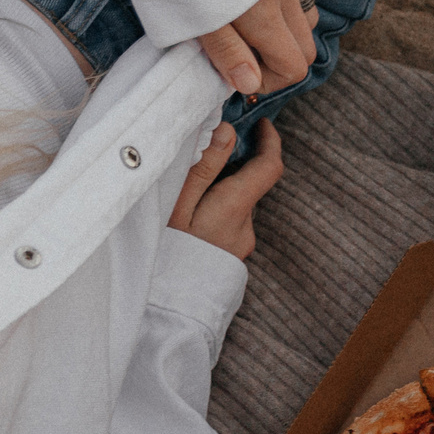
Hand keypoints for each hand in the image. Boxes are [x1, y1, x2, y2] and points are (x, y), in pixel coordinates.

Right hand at [167, 120, 283, 259]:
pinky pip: (226, 222)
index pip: (270, 168)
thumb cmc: (163, 253)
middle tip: (202, 148)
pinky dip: (212, 208)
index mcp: (235, 209)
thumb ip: (202, 166)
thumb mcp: (176, 204)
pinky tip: (185, 213)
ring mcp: (239, 246)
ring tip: (183, 185)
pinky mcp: (228, 257)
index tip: (260, 123)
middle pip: (247, 184)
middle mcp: (245, 228)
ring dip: (217, 189)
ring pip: (235, 203)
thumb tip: (227, 131)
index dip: (270, 141)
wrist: (163, 310)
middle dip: (231, 164)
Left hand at [196, 0, 316, 97]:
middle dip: (282, 57)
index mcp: (265, 20)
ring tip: (254, 19)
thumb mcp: (195, 17)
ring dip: (288, 26)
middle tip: (245, 50)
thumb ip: (226, 53)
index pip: (294, 68)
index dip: (270, 80)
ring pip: (307, 12)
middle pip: (306, 45)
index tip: (241, 73)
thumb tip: (250, 85)